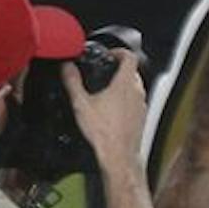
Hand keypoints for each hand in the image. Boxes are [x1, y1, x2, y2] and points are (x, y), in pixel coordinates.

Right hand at [64, 47, 146, 163]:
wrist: (118, 156)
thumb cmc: (104, 133)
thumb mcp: (81, 104)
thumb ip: (72, 82)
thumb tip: (67, 68)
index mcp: (125, 84)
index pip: (130, 56)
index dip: (119, 51)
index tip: (110, 54)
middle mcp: (137, 93)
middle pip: (132, 71)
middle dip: (119, 69)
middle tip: (105, 72)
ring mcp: (141, 105)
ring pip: (135, 87)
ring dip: (123, 85)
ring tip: (106, 91)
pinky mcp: (141, 118)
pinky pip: (136, 102)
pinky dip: (126, 100)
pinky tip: (112, 110)